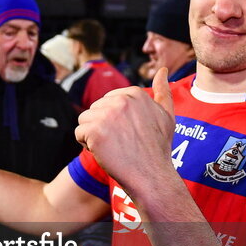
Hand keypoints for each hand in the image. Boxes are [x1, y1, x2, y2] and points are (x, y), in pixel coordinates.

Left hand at [75, 66, 174, 190]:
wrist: (152, 175)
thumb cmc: (158, 148)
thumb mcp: (167, 115)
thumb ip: (163, 91)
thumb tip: (162, 70)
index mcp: (134, 93)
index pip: (107, 101)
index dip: (113, 119)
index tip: (128, 133)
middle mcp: (120, 100)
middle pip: (95, 109)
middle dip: (102, 126)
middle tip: (121, 143)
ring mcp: (107, 115)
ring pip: (85, 120)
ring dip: (92, 135)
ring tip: (111, 147)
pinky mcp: (95, 131)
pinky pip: (79, 133)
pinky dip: (86, 145)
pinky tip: (103, 152)